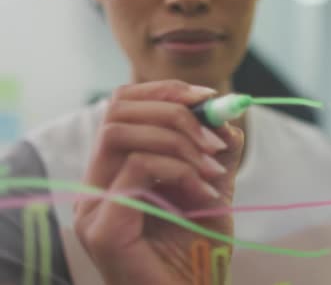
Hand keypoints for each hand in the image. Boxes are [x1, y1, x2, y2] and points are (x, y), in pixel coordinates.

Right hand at [74, 80, 243, 284]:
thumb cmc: (197, 252)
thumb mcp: (212, 190)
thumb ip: (216, 153)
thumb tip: (224, 114)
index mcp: (115, 172)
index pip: (122, 105)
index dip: (165, 91)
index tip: (208, 98)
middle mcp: (95, 186)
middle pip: (118, 111)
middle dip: (176, 114)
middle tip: (216, 141)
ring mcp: (93, 208)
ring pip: (123, 135)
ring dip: (181, 143)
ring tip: (215, 171)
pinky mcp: (103, 228)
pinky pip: (138, 169)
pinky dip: (181, 171)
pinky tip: (206, 194)